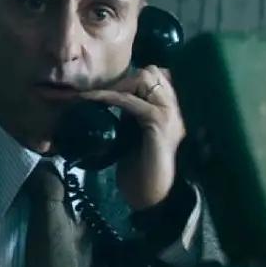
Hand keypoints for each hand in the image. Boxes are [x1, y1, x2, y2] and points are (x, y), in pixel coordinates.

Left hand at [79, 65, 185, 209]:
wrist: (151, 194)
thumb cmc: (140, 168)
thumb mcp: (135, 132)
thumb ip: (132, 114)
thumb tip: (111, 97)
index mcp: (173, 109)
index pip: (157, 76)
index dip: (132, 78)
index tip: (108, 86)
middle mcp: (176, 107)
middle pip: (151, 72)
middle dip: (123, 78)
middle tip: (99, 92)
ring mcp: (170, 113)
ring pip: (145, 79)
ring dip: (116, 84)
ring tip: (92, 94)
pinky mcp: (157, 122)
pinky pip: (130, 100)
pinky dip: (107, 96)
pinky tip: (89, 99)